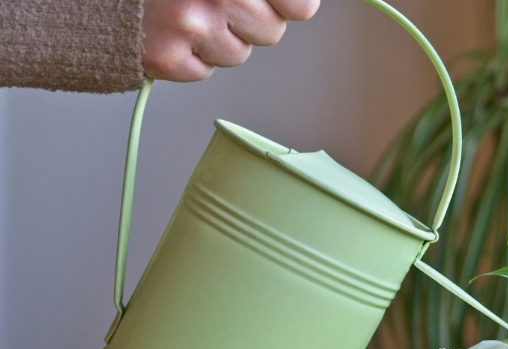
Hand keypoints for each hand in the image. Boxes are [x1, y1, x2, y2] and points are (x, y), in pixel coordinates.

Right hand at [143, 0, 320, 81]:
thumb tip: (300, 6)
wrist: (95, 0)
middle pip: (271, 32)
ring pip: (238, 54)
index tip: (280, 4)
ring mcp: (192, 26)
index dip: (291, 6)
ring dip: (218, 40)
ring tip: (186, 14)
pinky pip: (205, 71)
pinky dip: (189, 57)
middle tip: (216, 3)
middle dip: (249, 23)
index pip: (300, 5)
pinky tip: (169, 32)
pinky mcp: (169, 58)